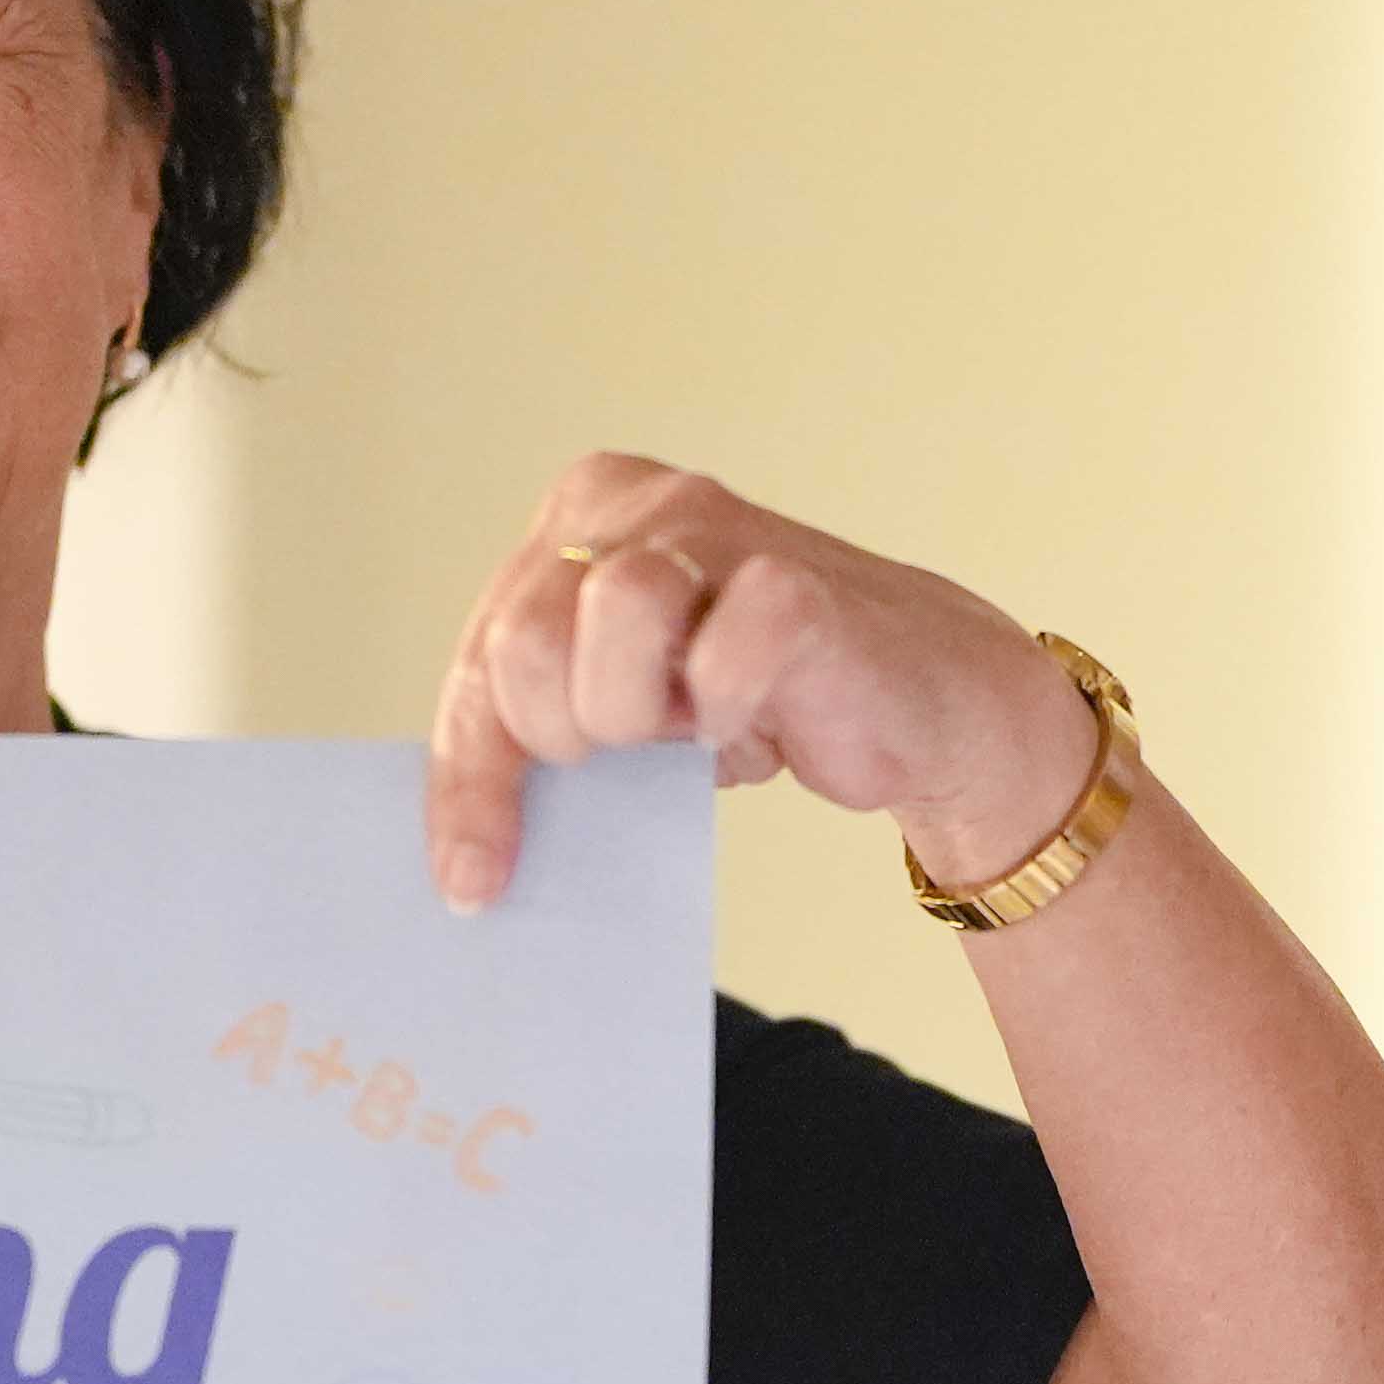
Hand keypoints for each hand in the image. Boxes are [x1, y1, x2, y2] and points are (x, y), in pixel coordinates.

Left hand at [422, 453, 1097, 914]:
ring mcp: (720, 531)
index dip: (469, 778)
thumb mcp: (625, 703)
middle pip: (524, 638)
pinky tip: (755, 715)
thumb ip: (546, 719)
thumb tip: (462, 847)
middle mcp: (641, 502)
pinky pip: (723, 659)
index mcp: (580, 517)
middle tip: (631, 751)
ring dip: (638, 710)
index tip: (469, 880)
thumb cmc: (762, 700)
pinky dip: (729, 710)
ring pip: (613, 614)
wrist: (921, 706)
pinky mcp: (795, 583)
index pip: (484, 651)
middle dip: (563, 733)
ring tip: (687, 724)